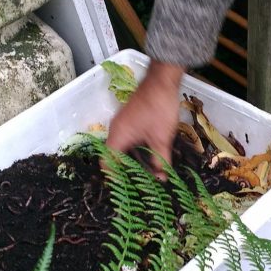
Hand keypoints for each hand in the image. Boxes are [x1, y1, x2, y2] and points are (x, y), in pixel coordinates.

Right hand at [106, 60, 183, 178]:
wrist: (162, 80)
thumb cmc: (159, 108)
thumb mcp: (161, 139)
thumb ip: (160, 160)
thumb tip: (161, 178)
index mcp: (118, 136)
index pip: (107, 162)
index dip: (114, 177)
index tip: (124, 189)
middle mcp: (116, 130)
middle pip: (114, 156)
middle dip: (125, 171)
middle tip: (136, 185)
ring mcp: (123, 123)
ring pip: (122, 148)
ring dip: (131, 160)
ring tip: (144, 174)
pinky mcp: (131, 119)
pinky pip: (128, 139)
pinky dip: (135, 149)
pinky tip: (148, 156)